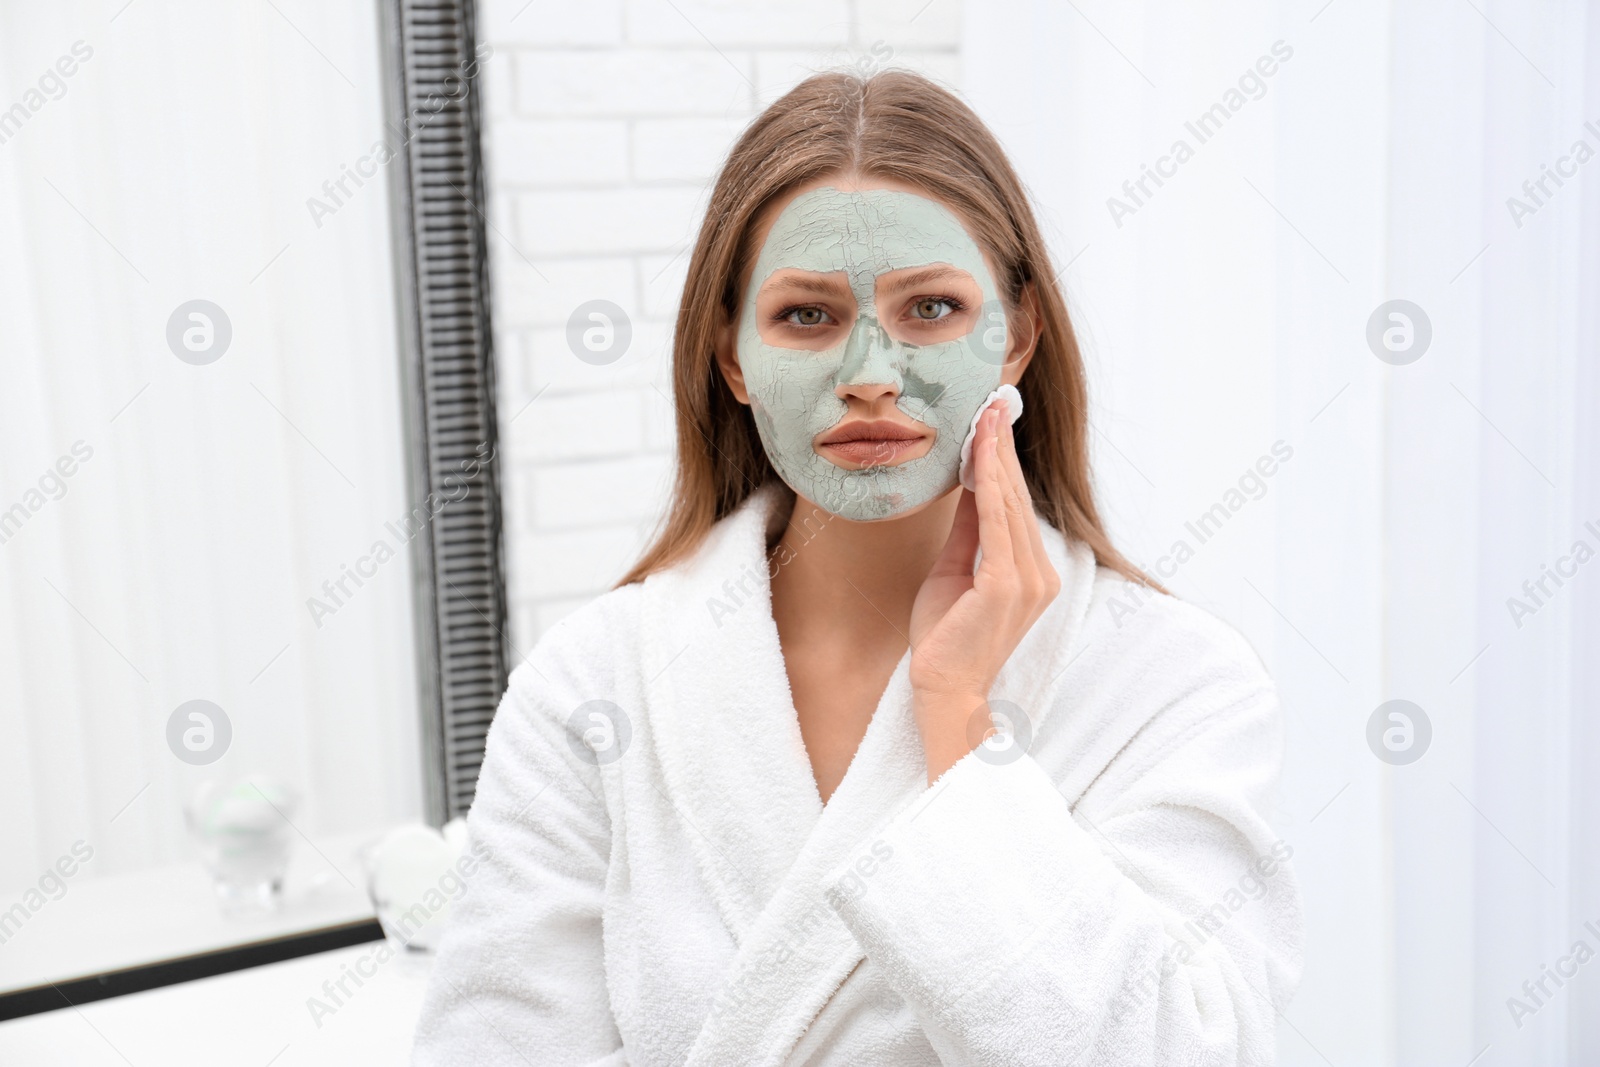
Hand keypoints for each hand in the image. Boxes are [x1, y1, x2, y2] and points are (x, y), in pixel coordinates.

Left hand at [908, 399, 1061, 781]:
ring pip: (1009, 504)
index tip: (992, 419)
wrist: (943, 690)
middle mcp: (1039, 574)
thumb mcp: (954, 572)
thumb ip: (968, 532)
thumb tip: (970, 486)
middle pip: (1017, 497)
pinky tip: (981, 456)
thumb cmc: (945, 639)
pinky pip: (997, 525)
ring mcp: (1028, 581)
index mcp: (1031, 572)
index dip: (1004, 461)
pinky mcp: (1007, 586)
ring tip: (986, 416)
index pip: (1015, 505)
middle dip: (1002, 447)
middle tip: (992, 402)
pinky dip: (990, 486)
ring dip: (996, 457)